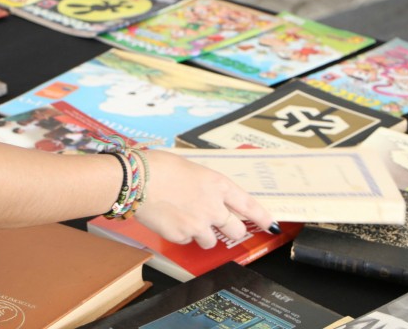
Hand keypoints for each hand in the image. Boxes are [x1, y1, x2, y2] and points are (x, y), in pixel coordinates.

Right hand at [134, 150, 278, 248]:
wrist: (136, 180)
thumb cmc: (159, 167)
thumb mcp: (192, 169)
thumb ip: (206, 186)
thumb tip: (207, 195)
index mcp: (218, 185)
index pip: (249, 205)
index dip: (263, 217)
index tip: (271, 225)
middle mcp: (213, 207)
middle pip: (235, 230)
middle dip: (230, 230)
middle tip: (220, 226)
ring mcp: (198, 224)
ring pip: (211, 241)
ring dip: (203, 235)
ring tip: (186, 220)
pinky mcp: (181, 236)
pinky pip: (187, 241)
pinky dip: (181, 235)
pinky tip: (170, 220)